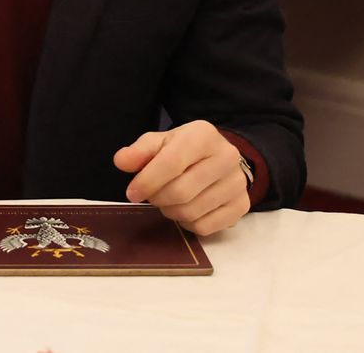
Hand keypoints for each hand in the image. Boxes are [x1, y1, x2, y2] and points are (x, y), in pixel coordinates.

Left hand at [113, 119, 249, 235]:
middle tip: (152, 195)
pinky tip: (186, 209)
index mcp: (203, 136)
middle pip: (181, 192)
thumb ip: (139, 152)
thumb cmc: (182, 150)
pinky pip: (205, 227)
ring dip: (170, 211)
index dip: (147, 181)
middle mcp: (227, 158)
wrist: (218, 159)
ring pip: (191, 212)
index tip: (132, 193)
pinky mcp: (242, 206)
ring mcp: (237, 184)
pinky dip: (187, 223)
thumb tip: (121, 161)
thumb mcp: (159, 142)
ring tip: (168, 200)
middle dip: (157, 198)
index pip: (171, 163)